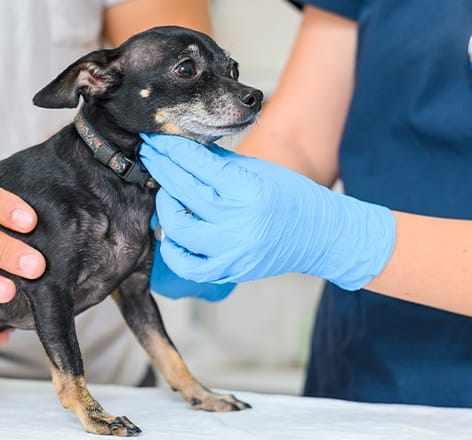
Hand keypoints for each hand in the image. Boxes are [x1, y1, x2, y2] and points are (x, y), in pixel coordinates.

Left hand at [139, 134, 395, 289]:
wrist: (321, 235)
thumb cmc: (290, 196)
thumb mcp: (257, 169)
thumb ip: (217, 162)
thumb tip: (178, 149)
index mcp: (248, 190)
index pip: (196, 164)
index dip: (170, 149)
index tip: (155, 137)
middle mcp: (239, 221)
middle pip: (182, 191)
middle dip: (161, 168)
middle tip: (150, 154)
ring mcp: (232, 250)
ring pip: (177, 227)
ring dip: (164, 205)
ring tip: (166, 192)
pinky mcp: (228, 271)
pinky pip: (186, 264)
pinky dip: (173, 246)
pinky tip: (173, 230)